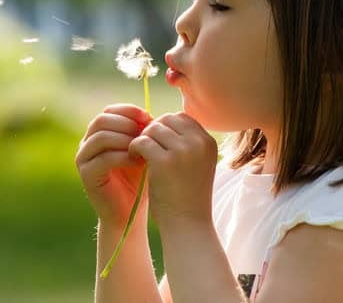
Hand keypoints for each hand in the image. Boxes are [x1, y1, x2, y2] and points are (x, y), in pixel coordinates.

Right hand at [75, 103, 151, 225]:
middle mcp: (86, 143)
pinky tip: (138, 162)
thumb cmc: (138, 181)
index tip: (149, 117)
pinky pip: (103, 158)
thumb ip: (141, 133)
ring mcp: (83, 159)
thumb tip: (149, 115)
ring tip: (142, 148)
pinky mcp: (86, 175)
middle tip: (146, 133)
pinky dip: (123, 157)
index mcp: (98, 133)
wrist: (129, 213)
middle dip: (127, 123)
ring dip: (125, 139)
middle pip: (102, 120)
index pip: (109, 111)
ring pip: (101, 137)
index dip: (128, 111)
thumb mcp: (141, 151)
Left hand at [129, 112, 217, 228]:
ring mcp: (182, 151)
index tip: (157, 142)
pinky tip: (135, 159)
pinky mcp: (164, 161)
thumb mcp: (195, 164)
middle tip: (145, 148)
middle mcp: (198, 143)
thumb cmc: (188, 195)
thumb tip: (158, 122)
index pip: (181, 117)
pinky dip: (134, 148)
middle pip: (166, 119)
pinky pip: (141, 141)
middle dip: (152, 131)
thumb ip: (184, 142)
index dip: (165, 127)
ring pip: (152, 129)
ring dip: (142, 139)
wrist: (187, 224)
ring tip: (140, 155)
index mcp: (208, 142)